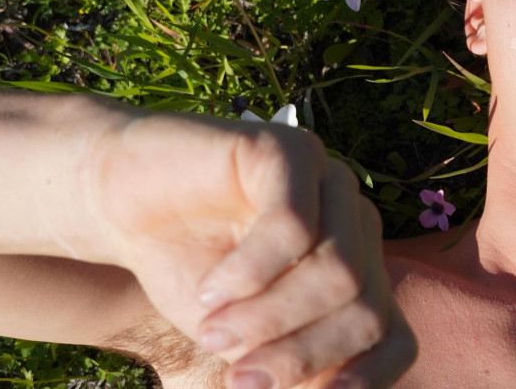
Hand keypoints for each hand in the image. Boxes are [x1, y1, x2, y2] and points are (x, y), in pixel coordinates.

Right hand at [86, 115, 414, 388]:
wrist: (120, 200)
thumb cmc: (187, 272)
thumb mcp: (242, 340)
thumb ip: (284, 369)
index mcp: (359, 275)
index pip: (395, 342)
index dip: (360, 382)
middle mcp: (357, 227)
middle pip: (368, 312)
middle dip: (300, 356)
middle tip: (237, 378)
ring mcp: (333, 184)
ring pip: (340, 272)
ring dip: (270, 318)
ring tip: (212, 330)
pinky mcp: (294, 150)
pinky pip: (295, 226)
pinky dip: (250, 272)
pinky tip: (212, 287)